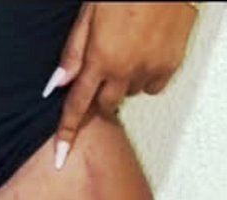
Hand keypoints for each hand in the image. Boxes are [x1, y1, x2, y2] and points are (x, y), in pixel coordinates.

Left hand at [42, 2, 197, 168]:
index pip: (76, 106)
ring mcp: (150, 69)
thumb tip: (55, 84)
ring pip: (129, 94)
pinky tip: (143, 56)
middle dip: (98, 97)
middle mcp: (125, 70)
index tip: (60, 156)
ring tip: (125, 53)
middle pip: (105, 105)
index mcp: (100, 59)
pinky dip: (145, 78)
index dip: (67, 133)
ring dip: (122, 83)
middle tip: (101, 74)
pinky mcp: (171, 64)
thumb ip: (73, 53)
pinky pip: (152, 87)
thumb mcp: (88, 16)